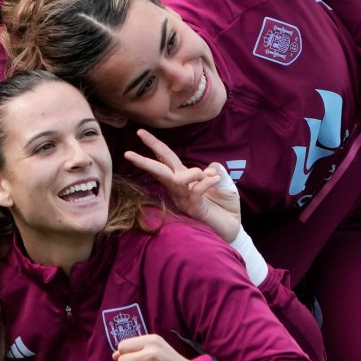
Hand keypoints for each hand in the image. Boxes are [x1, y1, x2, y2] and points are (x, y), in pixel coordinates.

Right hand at [123, 129, 239, 242]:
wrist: (233, 228)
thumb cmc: (225, 206)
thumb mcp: (224, 182)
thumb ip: (216, 171)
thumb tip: (210, 167)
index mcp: (183, 179)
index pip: (165, 158)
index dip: (154, 145)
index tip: (140, 132)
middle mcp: (179, 189)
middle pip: (159, 170)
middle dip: (144, 160)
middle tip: (127, 152)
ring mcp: (184, 199)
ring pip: (175, 179)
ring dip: (192, 172)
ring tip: (210, 175)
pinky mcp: (193, 208)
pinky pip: (195, 189)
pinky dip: (207, 181)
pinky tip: (217, 179)